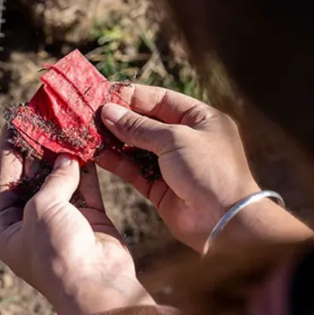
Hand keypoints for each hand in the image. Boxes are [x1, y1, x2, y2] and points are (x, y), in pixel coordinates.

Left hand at [0, 128, 153, 314]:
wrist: (97, 285)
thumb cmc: (57, 251)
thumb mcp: (40, 209)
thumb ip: (51, 180)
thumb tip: (65, 158)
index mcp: (8, 230)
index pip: (4, 182)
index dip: (8, 151)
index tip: (14, 122)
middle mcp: (33, 225)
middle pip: (32, 179)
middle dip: (38, 149)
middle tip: (43, 117)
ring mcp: (63, 222)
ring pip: (61, 180)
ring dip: (63, 155)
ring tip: (65, 124)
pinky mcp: (91, 220)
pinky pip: (86, 187)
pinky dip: (86, 168)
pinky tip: (86, 144)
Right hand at [99, 84, 262, 252]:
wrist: (223, 221)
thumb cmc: (207, 170)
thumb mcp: (174, 139)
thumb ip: (139, 126)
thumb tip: (108, 111)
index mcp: (201, 119)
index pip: (162, 100)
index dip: (134, 96)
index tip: (106, 93)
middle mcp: (187, 139)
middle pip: (147, 122)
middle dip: (121, 118)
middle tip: (92, 112)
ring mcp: (173, 164)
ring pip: (138, 147)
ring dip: (115, 140)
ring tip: (90, 132)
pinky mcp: (160, 187)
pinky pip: (134, 170)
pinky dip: (118, 162)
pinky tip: (98, 154)